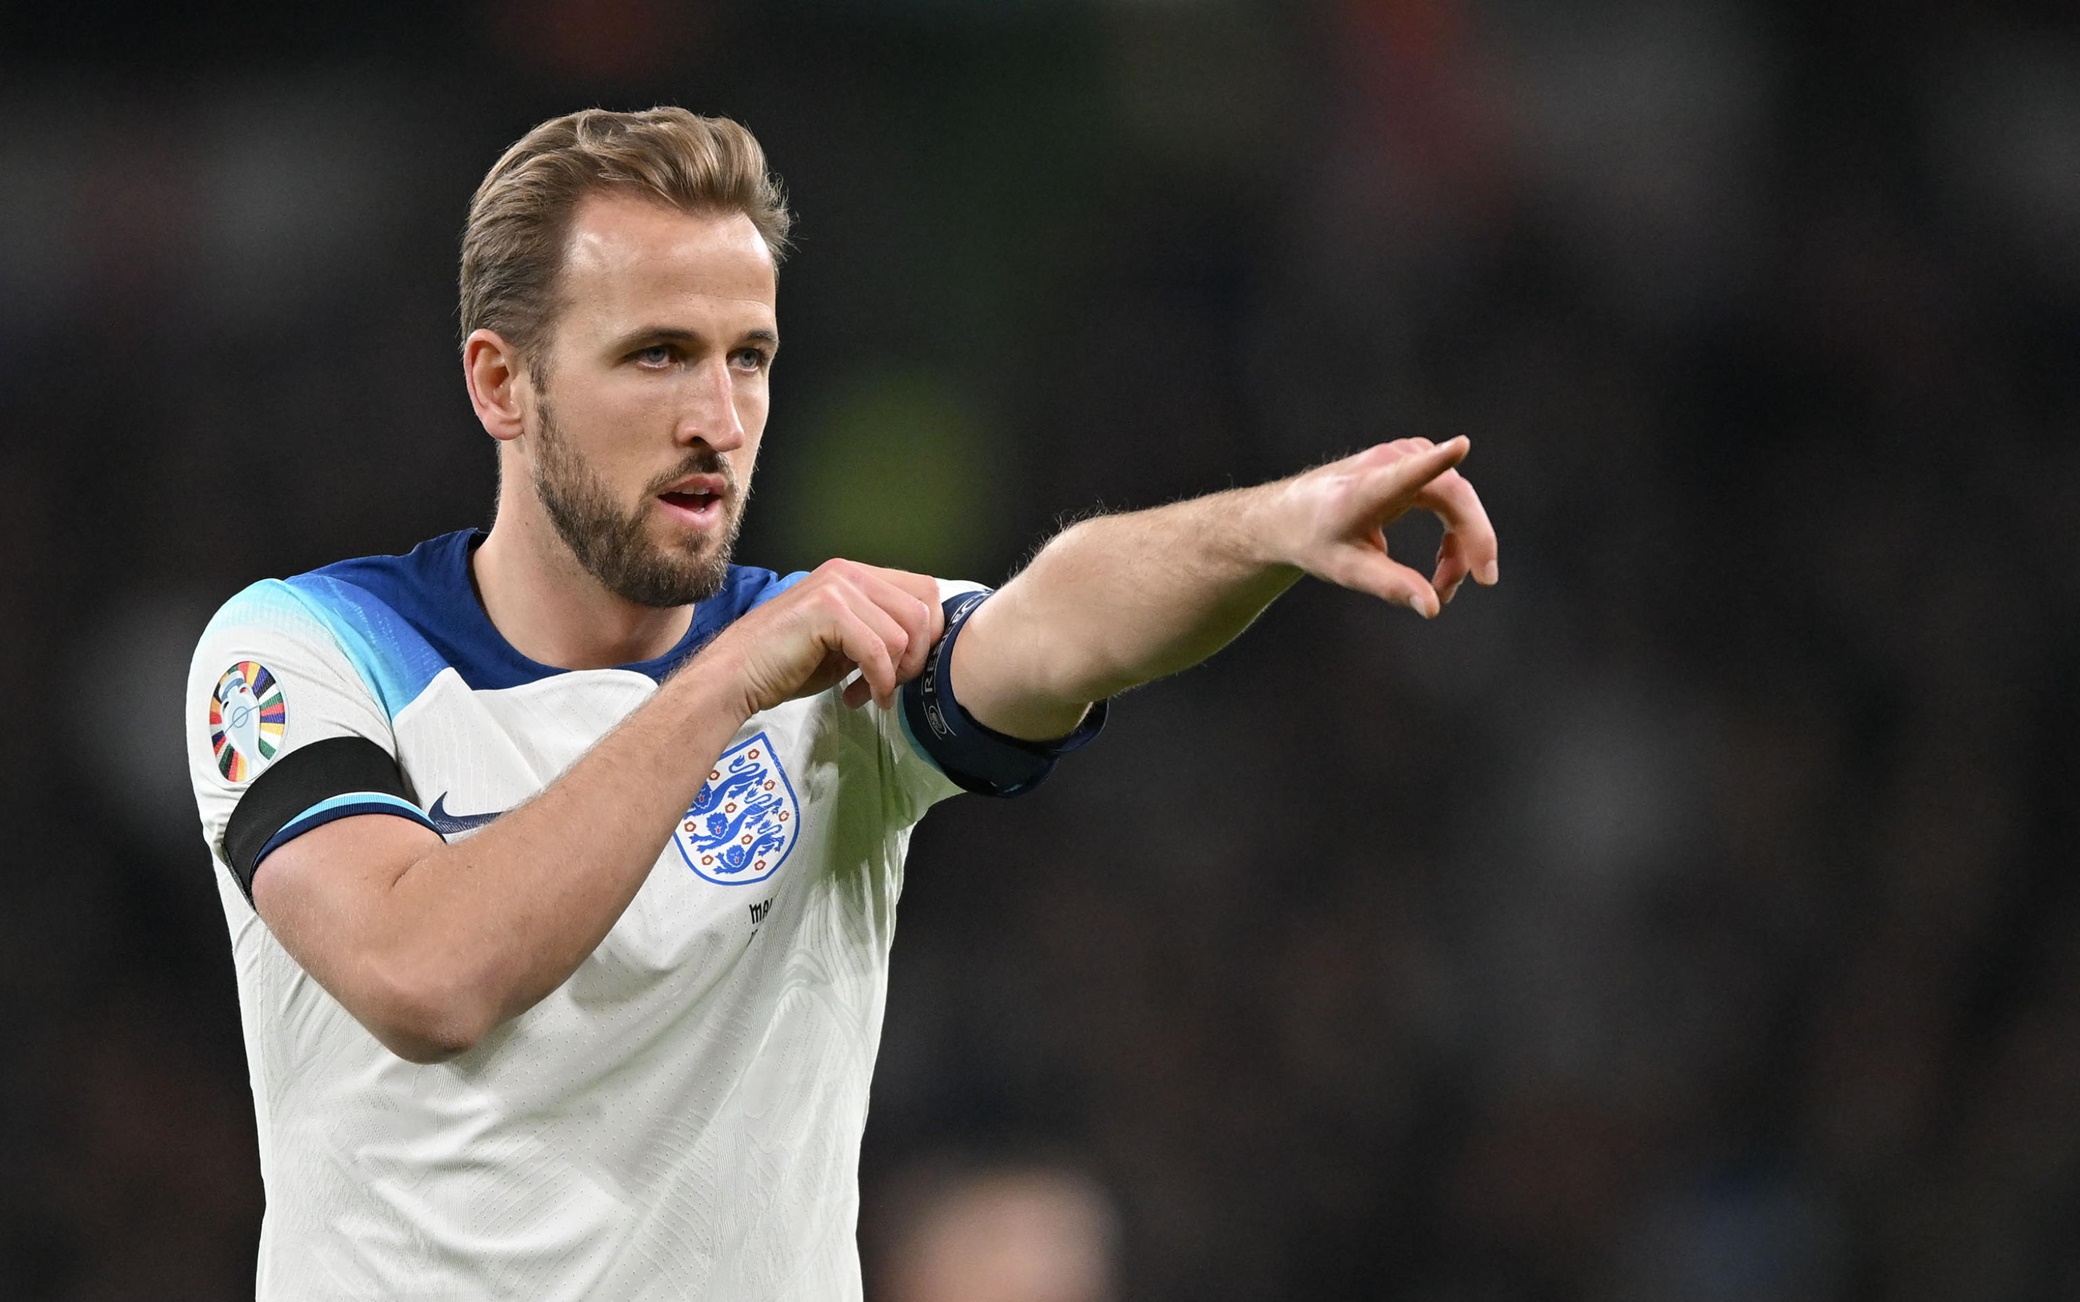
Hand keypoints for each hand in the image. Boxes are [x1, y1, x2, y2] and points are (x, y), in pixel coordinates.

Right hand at [696, 559, 944, 715]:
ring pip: (903, 634)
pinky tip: (860, 697)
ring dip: (894, 675)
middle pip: (923, 610)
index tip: (905, 669)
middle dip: (916, 657)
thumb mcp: (844, 642)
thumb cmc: (786, 664)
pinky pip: (878, 651)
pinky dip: (878, 681)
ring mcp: (838, 587)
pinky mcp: (828, 610)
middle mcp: (849, 572)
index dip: (927, 635)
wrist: (736, 675)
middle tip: (890, 685)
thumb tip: (920, 648)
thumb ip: (879, 633)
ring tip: (867, 693)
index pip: (924, 591)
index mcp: (855, 574)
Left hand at [1274, 436, 1497, 617]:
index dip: (1436, 462)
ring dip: (1462, 542)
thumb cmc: (1316, 540)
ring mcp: (1404, 457)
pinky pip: (1450, 498)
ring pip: (1457, 498)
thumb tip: (1433, 608)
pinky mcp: (1413, 463)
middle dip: (1474, 539)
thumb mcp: (1348, 570)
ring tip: (1446, 587)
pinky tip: (1443, 566)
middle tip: (1484, 580)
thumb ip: (1391, 585)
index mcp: (1366, 490)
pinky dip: (1454, 533)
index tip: (1460, 447)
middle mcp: (1388, 463)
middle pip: (1452, 494)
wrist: (1292, 517)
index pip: (1405, 473)